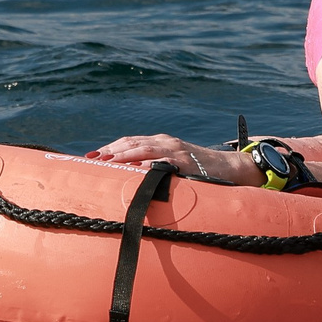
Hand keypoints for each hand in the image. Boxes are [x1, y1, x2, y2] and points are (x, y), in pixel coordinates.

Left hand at [85, 133, 253, 185]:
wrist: (230, 168)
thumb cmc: (200, 170)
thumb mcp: (175, 165)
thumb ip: (156, 168)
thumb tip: (131, 180)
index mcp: (161, 142)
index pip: (129, 141)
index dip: (110, 147)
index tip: (91, 157)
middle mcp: (166, 142)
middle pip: (132, 143)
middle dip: (111, 151)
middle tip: (92, 160)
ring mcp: (176, 151)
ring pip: (145, 149)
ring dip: (124, 156)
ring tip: (107, 162)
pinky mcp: (186, 162)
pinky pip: (165, 162)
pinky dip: (150, 165)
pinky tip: (137, 170)